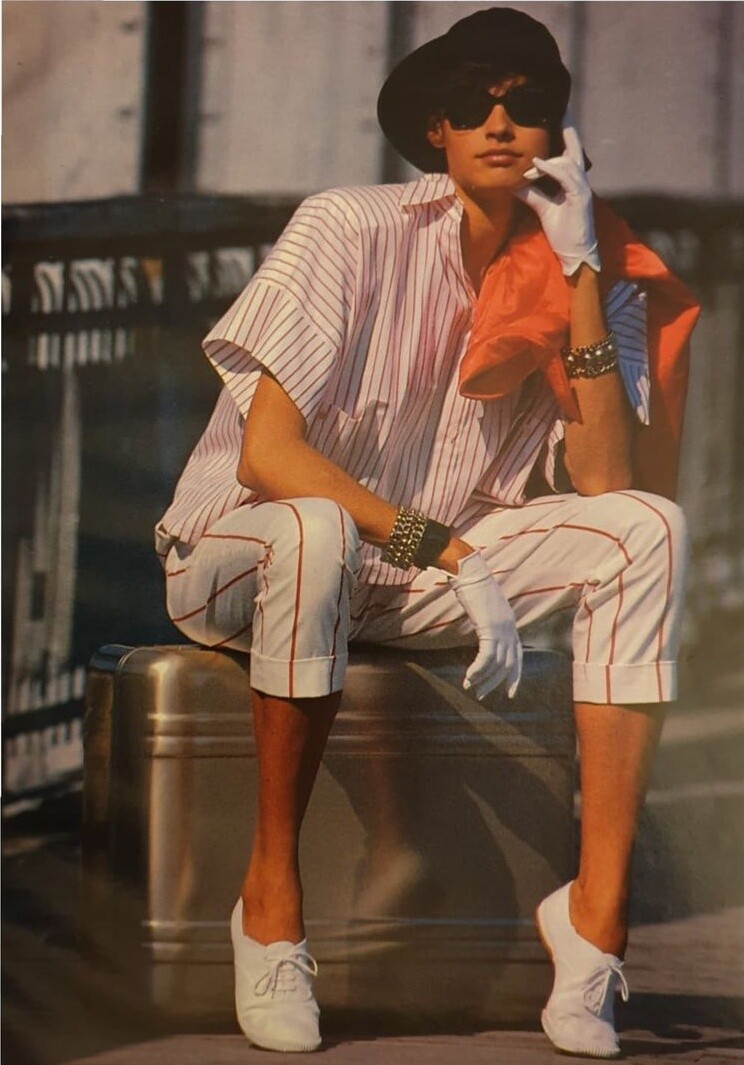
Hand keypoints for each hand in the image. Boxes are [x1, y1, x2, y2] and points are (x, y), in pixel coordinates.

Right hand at [449, 551, 521, 700]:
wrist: (468, 571)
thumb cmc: (471, 586)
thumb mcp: (484, 608)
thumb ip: (487, 622)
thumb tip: (483, 633)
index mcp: (510, 624)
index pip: (518, 657)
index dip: (514, 677)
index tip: (510, 694)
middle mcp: (510, 628)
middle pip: (508, 664)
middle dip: (494, 683)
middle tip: (481, 695)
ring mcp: (502, 627)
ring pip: (497, 664)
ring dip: (483, 679)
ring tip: (470, 687)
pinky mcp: (490, 627)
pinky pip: (486, 657)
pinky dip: (478, 670)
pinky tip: (468, 677)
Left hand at [515, 112, 599, 275]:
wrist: (576, 254)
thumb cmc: (563, 232)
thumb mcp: (543, 209)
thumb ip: (531, 194)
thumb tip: (513, 184)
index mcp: (574, 181)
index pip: (570, 150)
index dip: (567, 131)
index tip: (561, 111)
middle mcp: (581, 180)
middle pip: (573, 147)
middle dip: (566, 127)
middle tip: (561, 107)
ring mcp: (582, 189)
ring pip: (567, 161)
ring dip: (548, 159)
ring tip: (531, 157)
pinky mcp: (580, 199)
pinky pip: (565, 177)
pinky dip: (551, 170)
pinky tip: (536, 166)